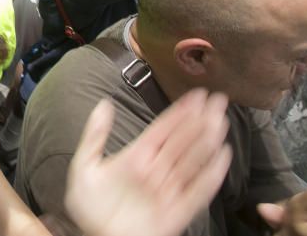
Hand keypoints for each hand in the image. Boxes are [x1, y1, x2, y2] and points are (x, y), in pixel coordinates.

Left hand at [65, 89, 232, 235]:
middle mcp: (155, 170)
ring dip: (207, 141)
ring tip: (220, 120)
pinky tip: (222, 158)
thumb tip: (104, 104)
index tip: (197, 95)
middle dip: (200, 120)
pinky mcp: (176, 212)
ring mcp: (167, 190)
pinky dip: (211, 176)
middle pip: (183, 141)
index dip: (180, 112)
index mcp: (136, 156)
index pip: (163, 129)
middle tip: (218, 100)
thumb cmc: (89, 207)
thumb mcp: (85, 167)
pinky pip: (197, 192)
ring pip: (192, 161)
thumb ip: (94, 136)